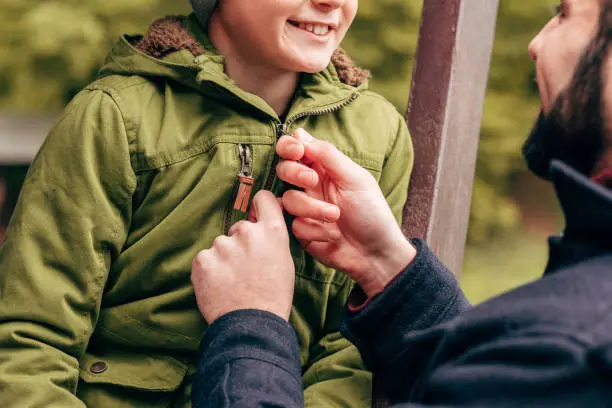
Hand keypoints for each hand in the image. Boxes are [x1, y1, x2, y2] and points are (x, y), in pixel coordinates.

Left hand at [191, 191, 294, 323]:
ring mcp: (222, 245)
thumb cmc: (272, 297)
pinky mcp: (202, 259)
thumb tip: (260, 225)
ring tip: (233, 282)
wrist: (252, 326)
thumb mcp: (284, 262)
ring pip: (221, 245)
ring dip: (224, 258)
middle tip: (246, 270)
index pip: (264, 199)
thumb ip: (272, 239)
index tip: (256, 213)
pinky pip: (205, 258)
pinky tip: (220, 286)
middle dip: (240, 244)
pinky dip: (209, 270)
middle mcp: (247, 232)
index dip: (259, 205)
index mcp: (272, 232)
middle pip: (240, 228)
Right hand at [275, 129, 416, 297]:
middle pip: (284, 170)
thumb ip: (327, 155)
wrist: (375, 253)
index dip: (289, 147)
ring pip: (288, 199)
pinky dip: (315, 229)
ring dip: (312, 207)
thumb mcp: (354, 178)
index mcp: (324, 168)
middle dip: (295, 173)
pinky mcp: (301, 231)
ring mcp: (304, 209)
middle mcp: (310, 186)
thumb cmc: (371, 212)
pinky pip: (294, 225)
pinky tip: (333, 235)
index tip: (296, 151)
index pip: (295, 150)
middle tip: (314, 180)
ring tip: (335, 216)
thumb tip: (300, 132)